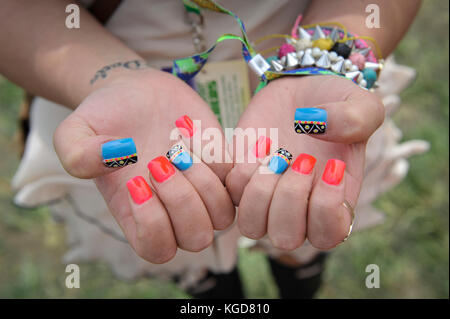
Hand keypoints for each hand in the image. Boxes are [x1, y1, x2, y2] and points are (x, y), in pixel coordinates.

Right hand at [54, 69, 234, 262]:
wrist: (136, 90)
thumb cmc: (106, 116)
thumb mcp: (75, 131)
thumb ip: (77, 154)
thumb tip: (114, 159)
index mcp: (136, 213)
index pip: (157, 250)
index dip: (153, 225)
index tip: (135, 182)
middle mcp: (171, 209)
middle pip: (196, 238)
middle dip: (181, 200)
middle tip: (159, 160)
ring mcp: (200, 189)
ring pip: (223, 217)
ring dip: (204, 183)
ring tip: (178, 148)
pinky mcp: (220, 166)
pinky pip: (237, 181)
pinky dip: (219, 158)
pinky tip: (190, 130)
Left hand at [226, 75, 383, 249]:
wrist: (299, 90)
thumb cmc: (333, 103)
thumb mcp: (362, 103)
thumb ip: (358, 118)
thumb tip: (316, 128)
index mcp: (333, 200)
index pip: (328, 236)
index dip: (327, 210)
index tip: (333, 167)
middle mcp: (298, 206)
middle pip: (286, 238)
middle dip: (291, 199)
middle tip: (303, 159)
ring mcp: (267, 196)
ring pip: (252, 226)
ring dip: (262, 192)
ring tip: (278, 157)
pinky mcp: (241, 178)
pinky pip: (232, 193)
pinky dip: (243, 171)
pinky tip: (262, 144)